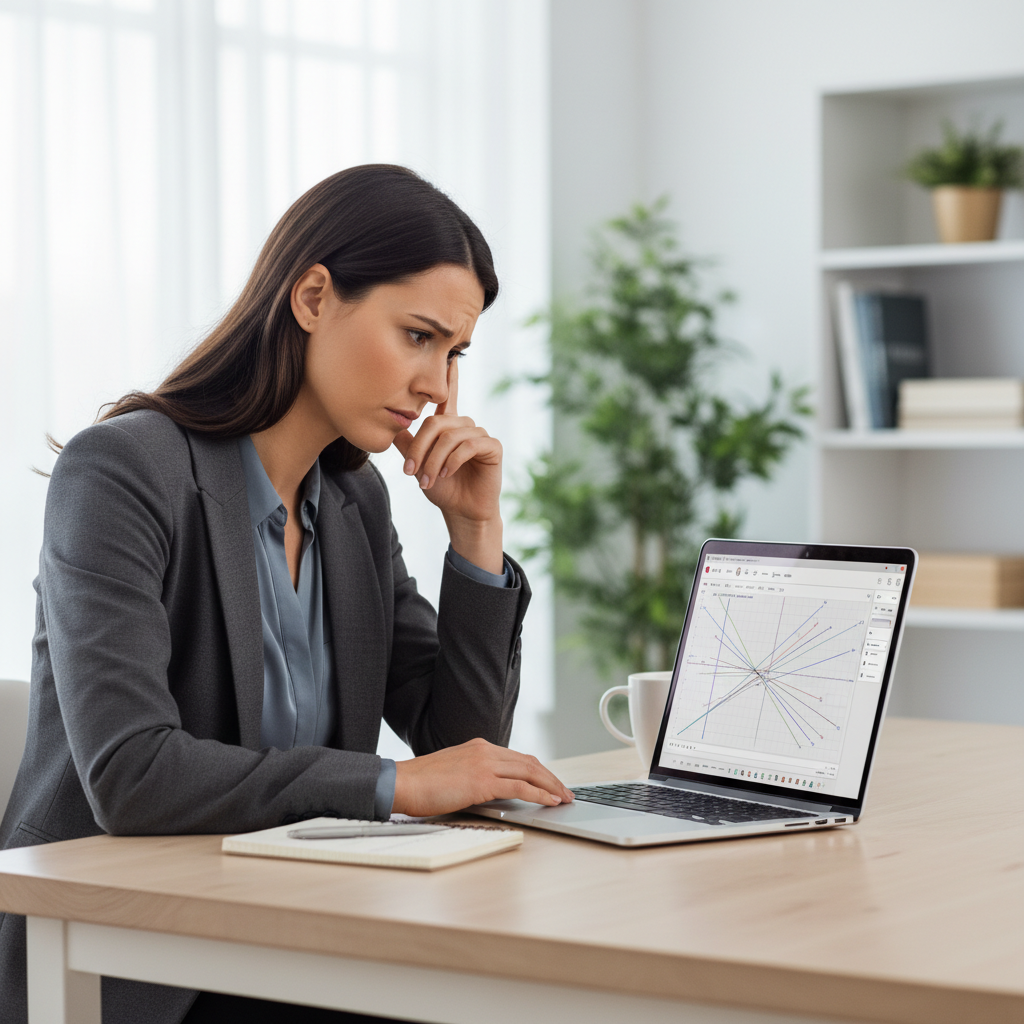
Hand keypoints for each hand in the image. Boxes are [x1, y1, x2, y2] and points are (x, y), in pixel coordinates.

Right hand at [391, 737, 574, 816]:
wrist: (401, 782)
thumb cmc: (421, 783)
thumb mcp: (453, 773)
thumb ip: (474, 775)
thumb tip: (491, 792)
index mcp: (478, 746)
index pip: (517, 757)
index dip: (538, 770)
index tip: (550, 782)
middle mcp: (485, 750)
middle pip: (529, 762)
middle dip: (551, 777)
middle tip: (565, 791)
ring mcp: (484, 763)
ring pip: (529, 772)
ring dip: (551, 785)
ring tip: (564, 798)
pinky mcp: (482, 781)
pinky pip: (519, 787)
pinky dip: (539, 794)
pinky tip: (549, 801)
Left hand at [392, 359, 503, 572]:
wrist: (462, 512)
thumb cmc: (442, 488)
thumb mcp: (418, 465)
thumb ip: (407, 444)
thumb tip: (391, 425)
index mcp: (449, 426)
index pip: (448, 396)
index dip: (450, 376)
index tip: (451, 354)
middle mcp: (465, 425)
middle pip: (436, 423)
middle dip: (420, 448)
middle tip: (410, 472)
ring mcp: (480, 434)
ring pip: (450, 436)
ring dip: (434, 460)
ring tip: (426, 480)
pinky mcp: (492, 446)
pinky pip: (469, 445)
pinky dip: (453, 460)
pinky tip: (446, 474)